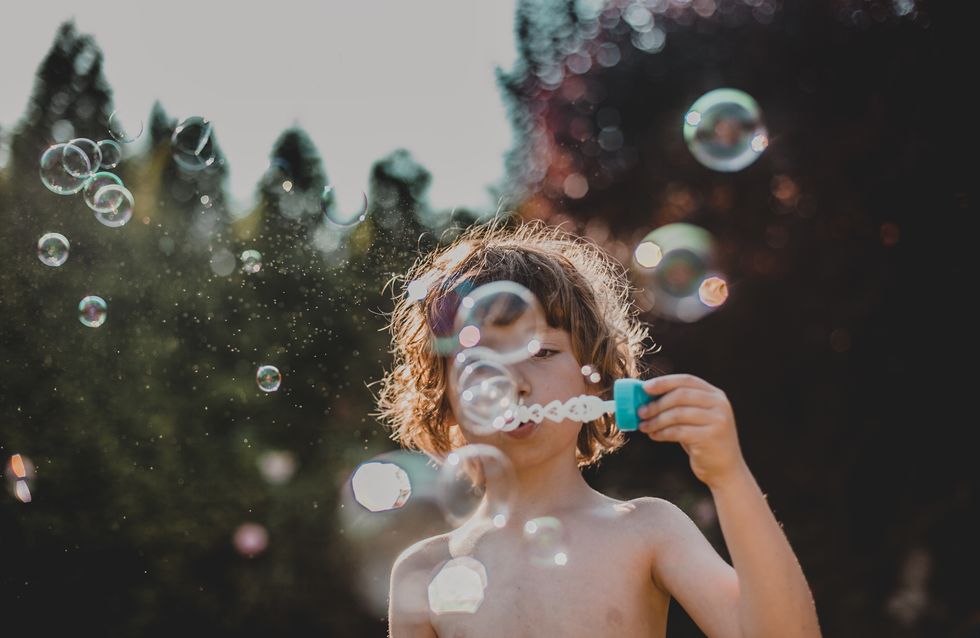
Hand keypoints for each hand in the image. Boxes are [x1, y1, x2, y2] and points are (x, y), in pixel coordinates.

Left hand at [637, 374, 746, 488]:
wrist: (725, 470)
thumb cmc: (703, 441)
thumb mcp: (694, 419)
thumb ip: (678, 405)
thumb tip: (645, 396)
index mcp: (715, 395)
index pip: (687, 380)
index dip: (664, 382)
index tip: (644, 387)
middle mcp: (719, 404)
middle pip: (680, 395)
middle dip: (657, 404)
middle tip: (640, 412)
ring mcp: (717, 420)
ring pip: (677, 414)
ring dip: (656, 420)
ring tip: (644, 427)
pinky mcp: (710, 437)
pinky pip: (678, 431)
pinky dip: (662, 433)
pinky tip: (653, 436)